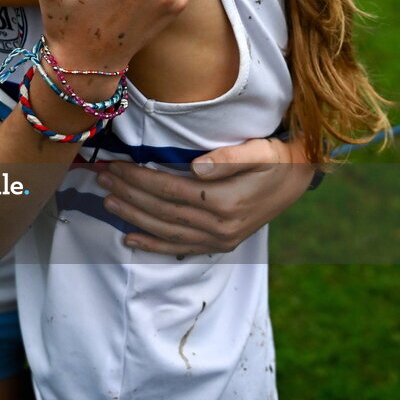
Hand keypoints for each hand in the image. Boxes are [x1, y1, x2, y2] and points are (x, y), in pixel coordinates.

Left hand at [97, 137, 314, 254]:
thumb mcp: (259, 151)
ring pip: (165, 231)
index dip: (138, 179)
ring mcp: (220, 240)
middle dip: (128, 193)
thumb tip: (195, 167)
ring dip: (132, 217)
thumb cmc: (275, 159)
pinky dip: (152, 245)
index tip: (115, 165)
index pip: (169, 190)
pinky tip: (129, 239)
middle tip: (100, 178)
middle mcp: (220, 227)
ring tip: (107, 200)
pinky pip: (180, 248)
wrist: (298, 179)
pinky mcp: (220, 245)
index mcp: (225, 202)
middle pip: (162, 211)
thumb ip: (228, 159)